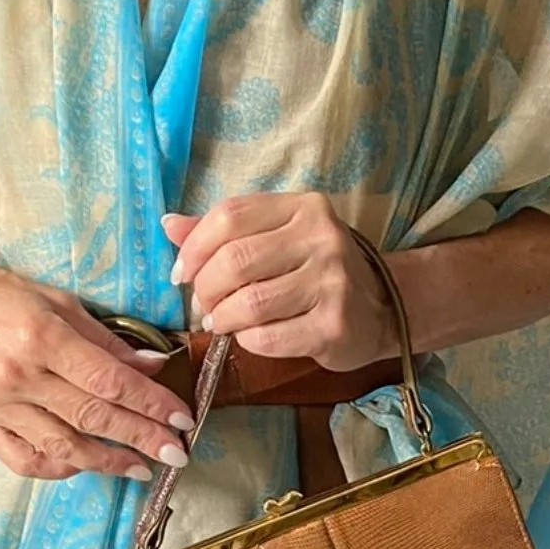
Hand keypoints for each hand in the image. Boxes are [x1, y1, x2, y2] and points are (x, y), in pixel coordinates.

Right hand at [0, 235, 195, 481]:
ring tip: (142, 467)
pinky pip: (25, 460)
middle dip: (142, 438)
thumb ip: (104, 339)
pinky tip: (86, 465)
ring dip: (109, 461)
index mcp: (40, 336)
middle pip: (93, 418)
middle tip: (177, 455)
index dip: (151, 404)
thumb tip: (152, 367)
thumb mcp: (55, 300)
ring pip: (63, 446)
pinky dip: (59, 468)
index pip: (109, 381)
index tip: (182, 419)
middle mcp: (18, 376)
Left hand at [161, 194, 395, 370]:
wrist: (381, 310)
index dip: (194, 247)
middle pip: (234, 259)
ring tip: (221, 323)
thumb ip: (225, 231)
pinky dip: (246, 341)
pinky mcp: (333, 326)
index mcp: (303, 207)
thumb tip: (169, 224)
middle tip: (202, 306)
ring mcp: (331, 283)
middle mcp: (321, 238)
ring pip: (248, 302)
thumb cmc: (318, 272)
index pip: (230, 216)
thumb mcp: (278, 238)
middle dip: (205, 289)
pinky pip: (267, 338)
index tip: (181, 273)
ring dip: (222, 319)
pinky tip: (250, 337)